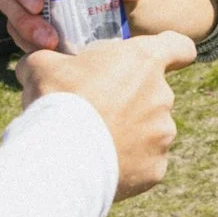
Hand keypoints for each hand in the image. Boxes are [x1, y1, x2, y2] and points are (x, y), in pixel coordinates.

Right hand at [0, 0, 155, 53]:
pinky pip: (21, 39)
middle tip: (47, 33)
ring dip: (28, 34)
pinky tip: (51, 54)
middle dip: (21, 15)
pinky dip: (33, 47)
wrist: (114, 8)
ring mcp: (24, 8)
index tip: (39, 1)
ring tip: (52, 46)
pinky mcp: (28, 30)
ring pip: (12, 20)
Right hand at [16, 32, 196, 200]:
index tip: (156, 58)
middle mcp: (163, 97)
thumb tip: (37, 63)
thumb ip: (49, 58)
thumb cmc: (57, 101)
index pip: (179, 47)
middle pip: (154, 93)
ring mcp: (162, 136)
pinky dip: (126, 163)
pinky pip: (143, 162)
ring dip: (128, 133)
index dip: (171, 50)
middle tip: (96, 108)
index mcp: (144, 62)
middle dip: (130, 99)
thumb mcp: (42, 65)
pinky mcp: (155, 169)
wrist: (61, 159)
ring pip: (149, 130)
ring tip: (93, 142)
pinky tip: (99, 164)